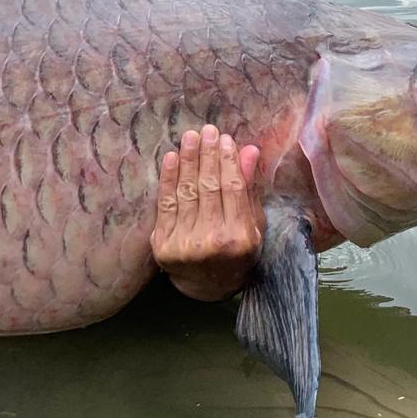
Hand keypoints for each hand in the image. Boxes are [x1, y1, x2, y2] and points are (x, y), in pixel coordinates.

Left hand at [151, 124, 263, 301]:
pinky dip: (168, 178)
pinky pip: (166, 204)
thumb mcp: (253, 226)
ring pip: (187, 192)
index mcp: (240, 238)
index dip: (228, 161)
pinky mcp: (163, 244)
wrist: (206, 286)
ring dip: (188, 160)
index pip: (232, 189)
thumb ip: (249, 189)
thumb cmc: (236, 253)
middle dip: (207, 155)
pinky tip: (172, 158)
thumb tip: (250, 150)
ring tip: (189, 137)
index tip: (225, 139)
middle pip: (209, 187)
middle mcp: (212, 241)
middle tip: (206, 131)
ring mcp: (185, 244)